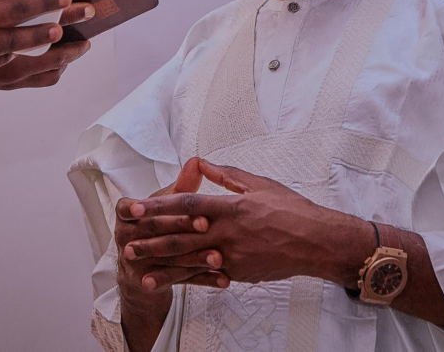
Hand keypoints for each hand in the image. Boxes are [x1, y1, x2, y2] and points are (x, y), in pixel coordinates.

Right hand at [114, 158, 227, 304]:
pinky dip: (203, 279)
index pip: (132, 209)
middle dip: (181, 227)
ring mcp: (137, 263)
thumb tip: (196, 162)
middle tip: (206, 225)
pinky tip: (223, 279)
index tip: (165, 202)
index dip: (147, 206)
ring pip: (170, 258)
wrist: (139, 267)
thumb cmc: (156, 224)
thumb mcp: (164, 204)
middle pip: (155, 231)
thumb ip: (181, 186)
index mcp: (125, 214)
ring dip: (196, 257)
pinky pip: (181, 280)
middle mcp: (125, 238)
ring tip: (219, 257)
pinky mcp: (153, 282)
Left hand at [121, 160, 368, 290]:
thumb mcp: (259, 184)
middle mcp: (227, 231)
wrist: (316, 241)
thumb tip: (203, 163)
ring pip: (189, 259)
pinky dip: (185, 278)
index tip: (135, 207)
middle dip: (151, 238)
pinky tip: (167, 281)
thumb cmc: (291, 208)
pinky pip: (206, 275)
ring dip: (160, 262)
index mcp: (231, 205)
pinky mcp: (239, 272)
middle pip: (182, 235)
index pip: (186, 204)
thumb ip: (226, 175)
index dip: (158, 205)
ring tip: (137, 264)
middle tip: (126, 240)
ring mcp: (232, 255)